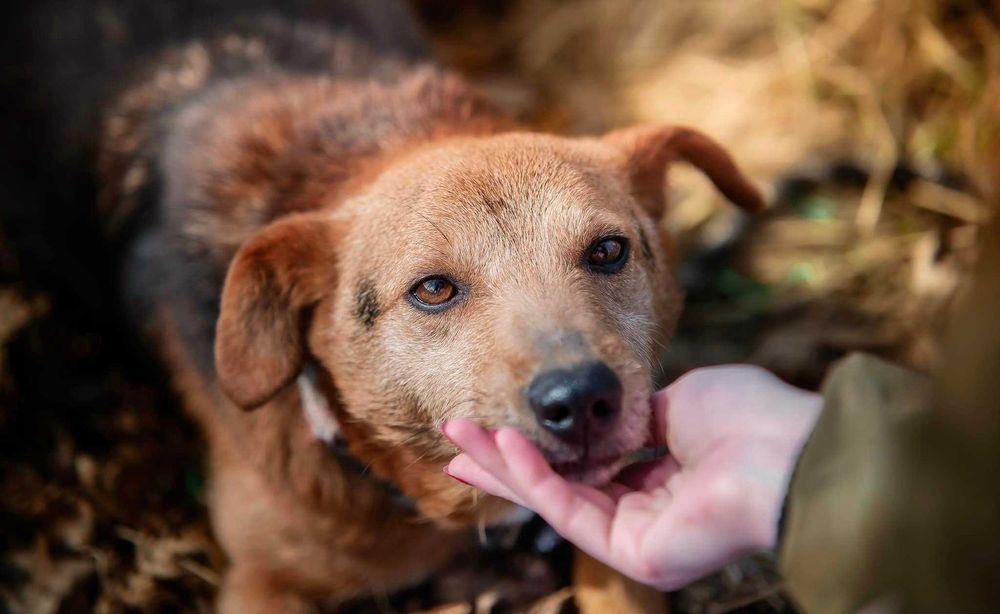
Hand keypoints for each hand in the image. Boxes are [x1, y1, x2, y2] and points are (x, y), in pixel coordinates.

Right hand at [443, 365, 821, 589]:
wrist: (788, 452)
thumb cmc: (751, 420)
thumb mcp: (682, 398)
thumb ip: (636, 410)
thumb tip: (606, 410)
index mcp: (664, 476)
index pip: (588, 466)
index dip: (543, 447)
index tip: (499, 426)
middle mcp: (649, 512)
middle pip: (560, 486)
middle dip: (504, 461)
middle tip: (454, 437)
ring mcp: (640, 537)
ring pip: (555, 501)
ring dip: (503, 467)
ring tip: (456, 437)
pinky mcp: (637, 556)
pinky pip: (571, 512)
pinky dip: (533, 479)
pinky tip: (502, 447)